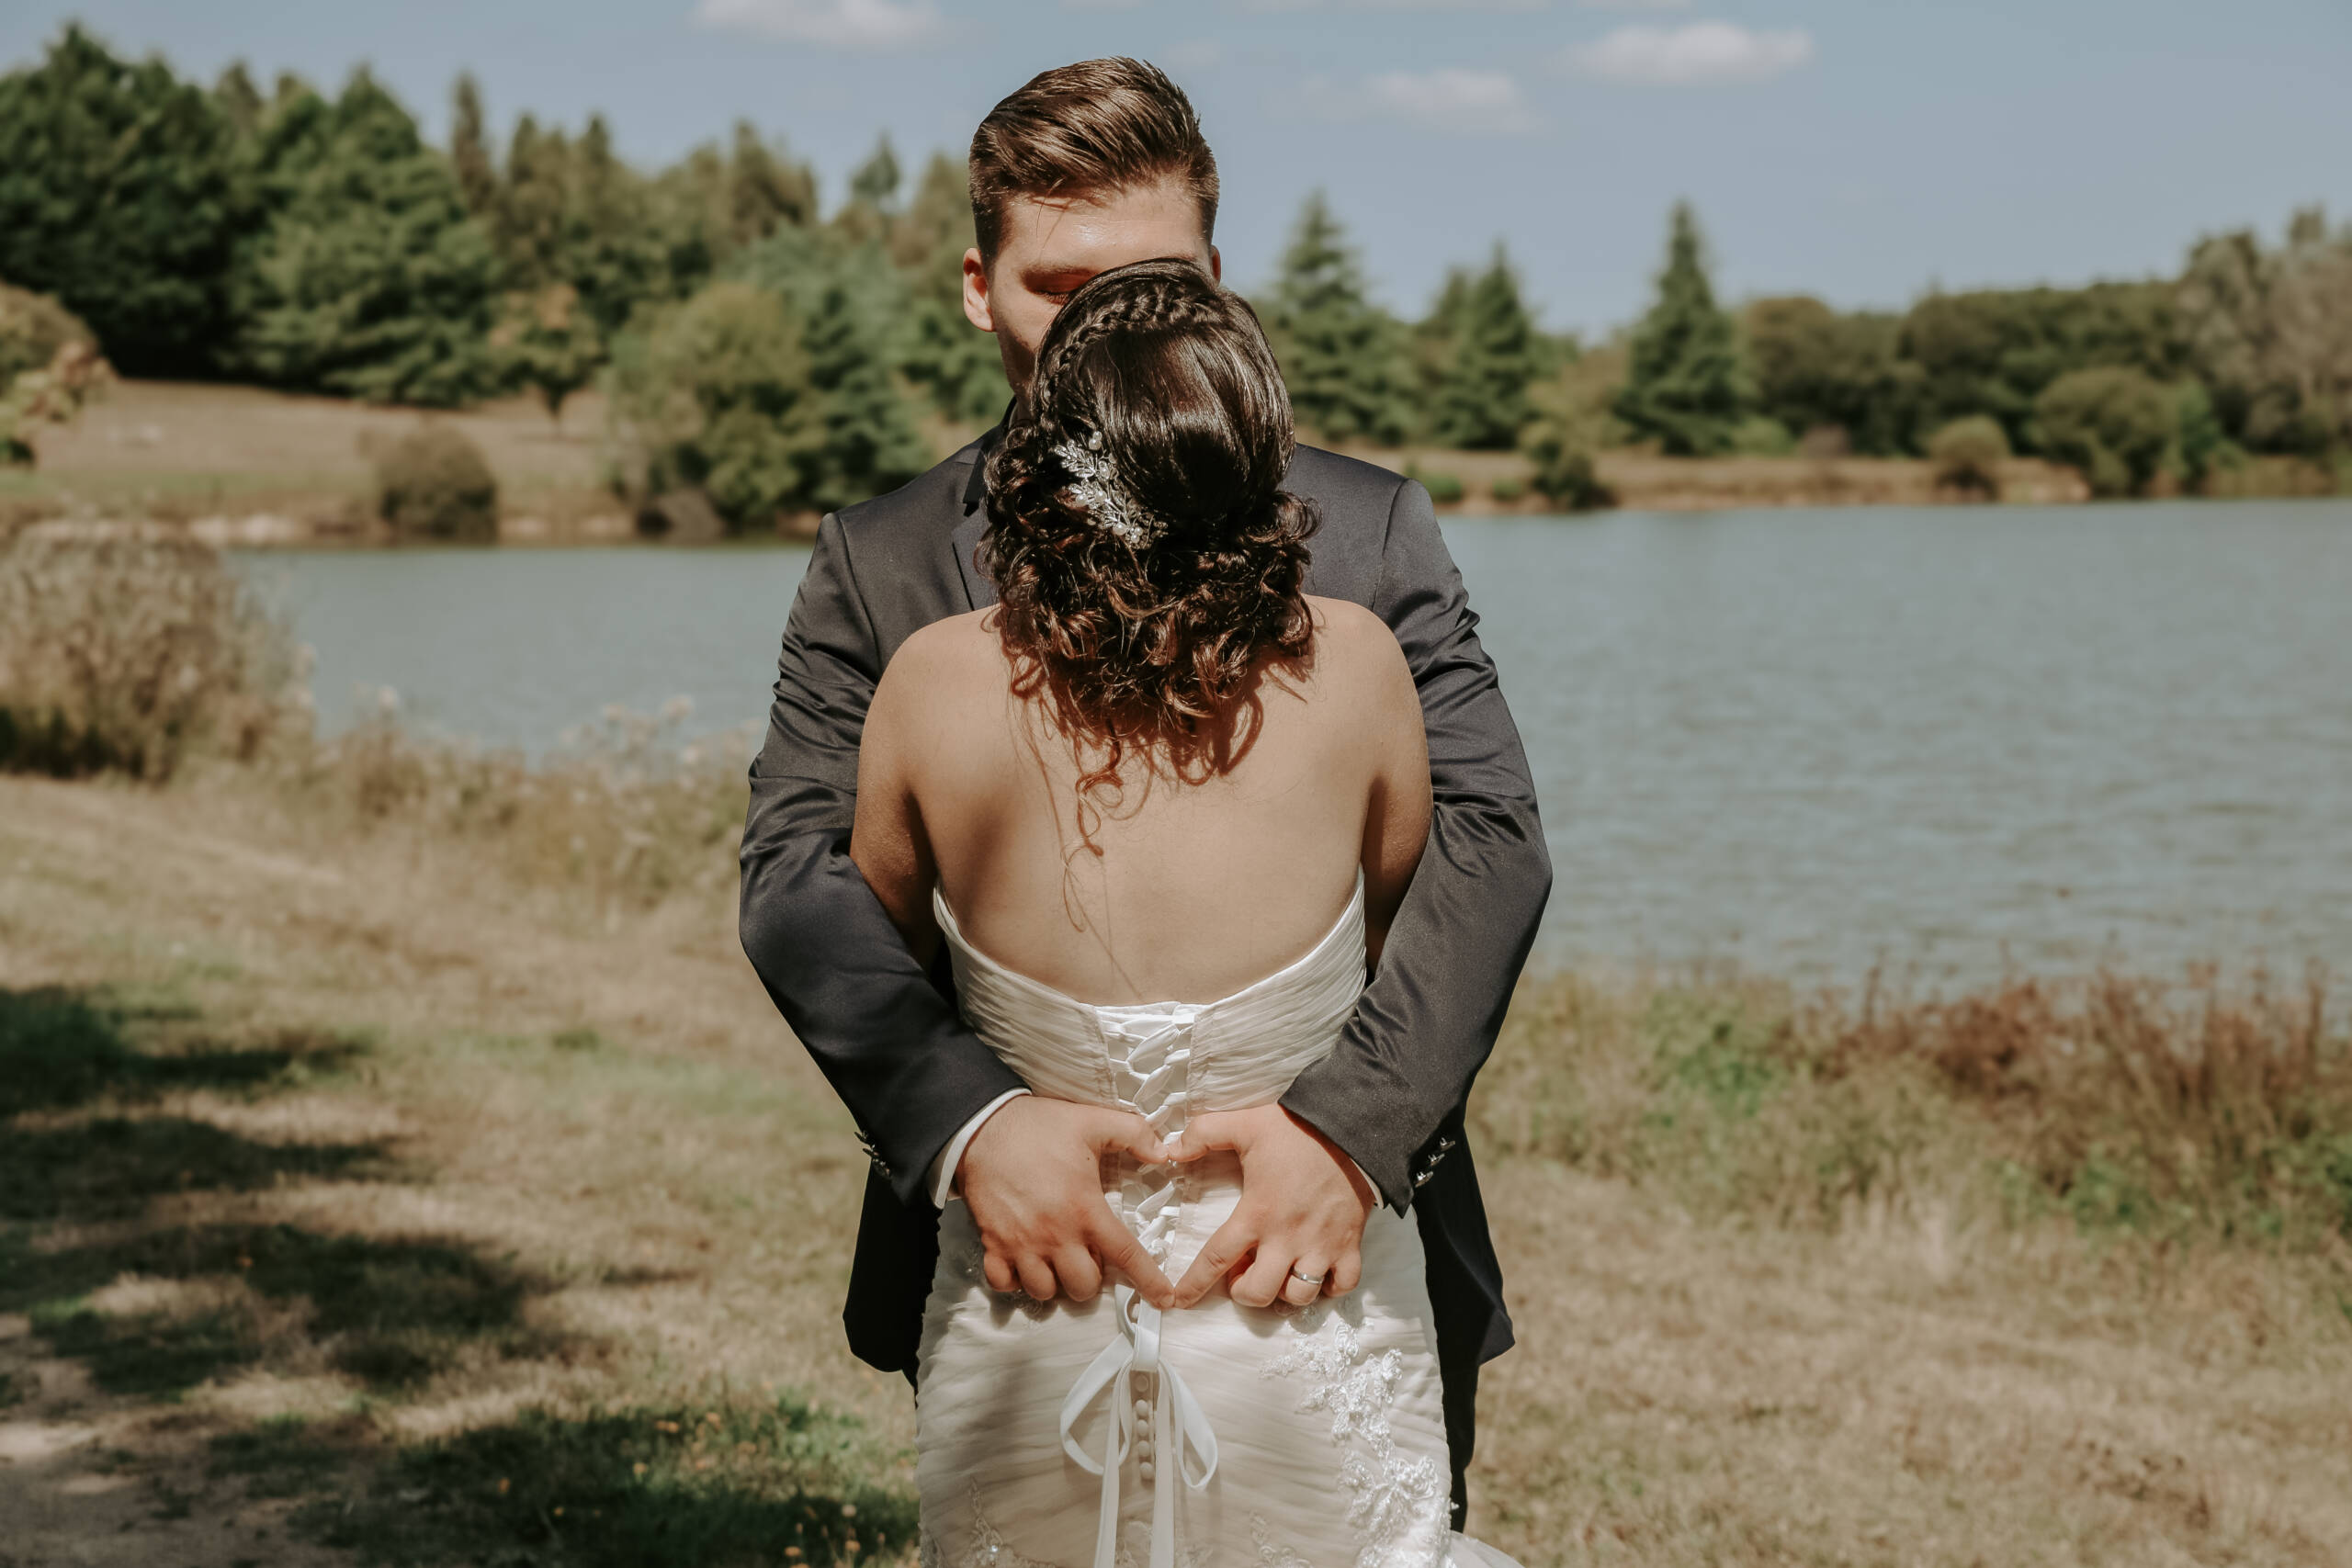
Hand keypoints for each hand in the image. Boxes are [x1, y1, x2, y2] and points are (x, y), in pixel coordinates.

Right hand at [958, 1096, 1175, 1308]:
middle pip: (1083, 1287)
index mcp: (1084, 1209)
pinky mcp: (992, 1244)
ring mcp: (1020, 1244)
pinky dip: (1015, 1281)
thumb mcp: (1092, 1121)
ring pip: (1044, 1291)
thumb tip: (1164, 1152)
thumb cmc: (1040, 1126)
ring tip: (1057, 1261)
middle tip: (1088, 1256)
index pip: (1125, 1255)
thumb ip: (1133, 1133)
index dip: (1149, 1281)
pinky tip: (1024, 1263)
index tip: (1163, 1299)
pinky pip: (1004, 1284)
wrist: (984, 1127)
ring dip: (1055, 1282)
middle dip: (1092, 1279)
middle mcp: (1055, 1235)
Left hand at [1164, 1105, 1374, 1309]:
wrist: (1353, 1128)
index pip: (1216, 1259)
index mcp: (1257, 1213)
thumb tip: (1170, 1150)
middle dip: (1243, 1292)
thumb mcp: (1244, 1124)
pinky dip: (1328, 1288)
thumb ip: (1203, 1134)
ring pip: (1298, 1296)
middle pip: (1258, 1292)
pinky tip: (1318, 1273)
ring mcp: (1322, 1246)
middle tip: (1243, 1273)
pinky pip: (1341, 1286)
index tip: (1180, 1301)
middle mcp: (1287, 1238)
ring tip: (1279, 1272)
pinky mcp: (1350, 1245)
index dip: (1194, 1285)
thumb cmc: (1296, 1129)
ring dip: (1284, 1292)